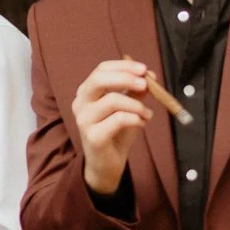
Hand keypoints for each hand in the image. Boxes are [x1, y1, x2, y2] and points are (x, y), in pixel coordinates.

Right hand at [71, 58, 156, 195]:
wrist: (106, 163)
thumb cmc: (116, 132)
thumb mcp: (128, 107)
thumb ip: (136, 91)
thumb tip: (149, 76)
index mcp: (87, 92)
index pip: (101, 69)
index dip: (123, 66)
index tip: (144, 69)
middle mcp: (80, 103)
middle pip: (99, 80)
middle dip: (125, 78)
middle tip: (145, 83)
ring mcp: (84, 120)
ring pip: (112, 100)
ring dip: (137, 105)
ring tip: (147, 114)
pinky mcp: (92, 136)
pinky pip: (118, 120)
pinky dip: (135, 119)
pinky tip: (142, 124)